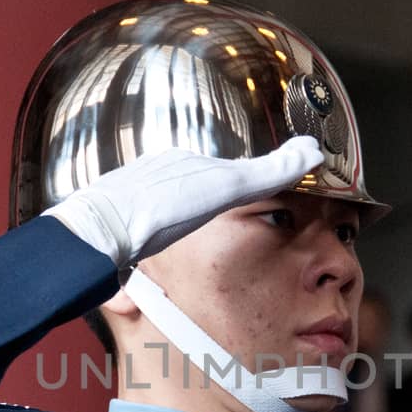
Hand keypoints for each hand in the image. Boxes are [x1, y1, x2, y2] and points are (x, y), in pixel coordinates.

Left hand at [42, 137, 323, 266]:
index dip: (230, 183)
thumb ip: (269, 173)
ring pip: (147, 209)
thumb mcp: (227, 187)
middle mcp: (146, 175)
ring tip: (172, 240)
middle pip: (179, 187)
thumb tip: (312, 150)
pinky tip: (138, 261)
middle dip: (192, 202)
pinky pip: (124, 235)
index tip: (239, 194)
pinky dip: (135, 245)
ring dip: (160, 224)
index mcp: (177, 162)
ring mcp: (122, 199)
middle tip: (206, 218)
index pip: (211, 169)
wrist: (100, 235)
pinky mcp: (103, 230)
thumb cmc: (163, 209)